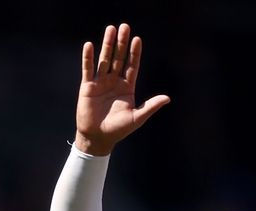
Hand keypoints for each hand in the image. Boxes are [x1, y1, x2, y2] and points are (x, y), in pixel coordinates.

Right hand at [74, 23, 169, 155]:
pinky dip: (88, 57)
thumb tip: (167, 98)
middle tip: (125, 27)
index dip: (135, 53)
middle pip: (119, 58)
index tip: (137, 39)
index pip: (132, 66)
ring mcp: (101, 82)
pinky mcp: (87, 86)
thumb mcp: (137, 118)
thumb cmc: (118, 130)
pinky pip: (88, 69)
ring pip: (104, 59)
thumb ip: (150, 106)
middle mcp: (114, 81)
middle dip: (122, 43)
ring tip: (110, 29)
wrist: (98, 138)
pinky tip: (89, 45)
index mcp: (127, 87)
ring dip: (107, 45)